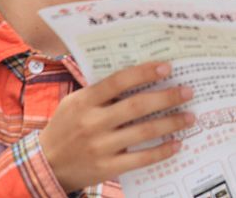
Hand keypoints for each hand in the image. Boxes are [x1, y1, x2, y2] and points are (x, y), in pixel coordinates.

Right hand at [37, 61, 193, 191]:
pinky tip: (177, 144)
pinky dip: (161, 151)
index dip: (144, 72)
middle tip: (188, 91)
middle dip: (166, 97)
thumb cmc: (66, 126)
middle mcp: (92, 123)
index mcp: (84, 102)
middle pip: (136, 106)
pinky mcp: (105, 167)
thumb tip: (141, 72)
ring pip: (143, 132)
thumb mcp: (75, 102)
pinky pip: (140, 159)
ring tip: (190, 116)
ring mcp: (99, 147)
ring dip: (171, 123)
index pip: (118, 82)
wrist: (45, 164)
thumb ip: (102, 91)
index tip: (168, 67)